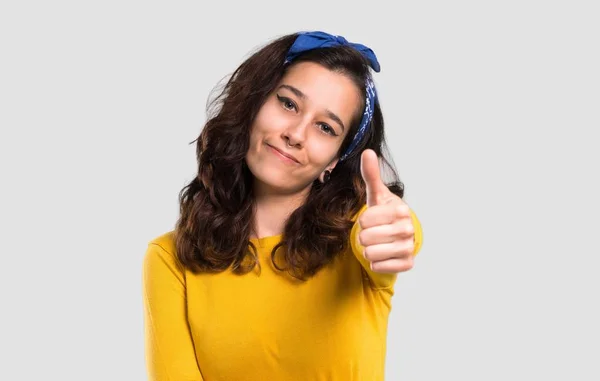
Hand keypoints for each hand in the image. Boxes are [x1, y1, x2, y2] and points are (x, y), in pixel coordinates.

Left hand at [358, 149, 414, 273]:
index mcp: (401, 209)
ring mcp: (409, 247)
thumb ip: (371, 175)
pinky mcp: (407, 263)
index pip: (365, 219)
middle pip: (366, 237)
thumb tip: (368, 152)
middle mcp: (409, 228)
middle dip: (363, 237)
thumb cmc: (383, 215)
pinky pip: (378, 266)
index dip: (363, 221)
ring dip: (367, 250)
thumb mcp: (375, 195)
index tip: (372, 219)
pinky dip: (374, 263)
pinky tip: (382, 256)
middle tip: (372, 233)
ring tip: (376, 244)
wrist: (396, 238)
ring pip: (370, 253)